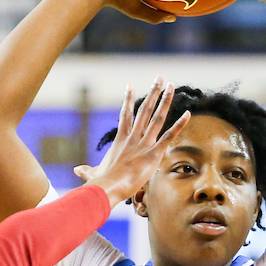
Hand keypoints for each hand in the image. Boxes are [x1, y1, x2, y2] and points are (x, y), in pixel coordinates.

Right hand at [73, 82, 188, 206]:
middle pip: (144, 110)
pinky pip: (169, 136)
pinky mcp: (153, 153)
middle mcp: (133, 138)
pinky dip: (179, 125)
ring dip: (165, 100)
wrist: (107, 186)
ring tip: (172, 85)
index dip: (128, 100)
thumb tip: (76, 170)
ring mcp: (144, 144)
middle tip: (159, 78)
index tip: (130, 85)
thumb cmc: (101, 182)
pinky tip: (188, 113)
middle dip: (153, 93)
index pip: (125, 115)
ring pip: (157, 117)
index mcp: (121, 140)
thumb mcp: (92, 173)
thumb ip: (86, 170)